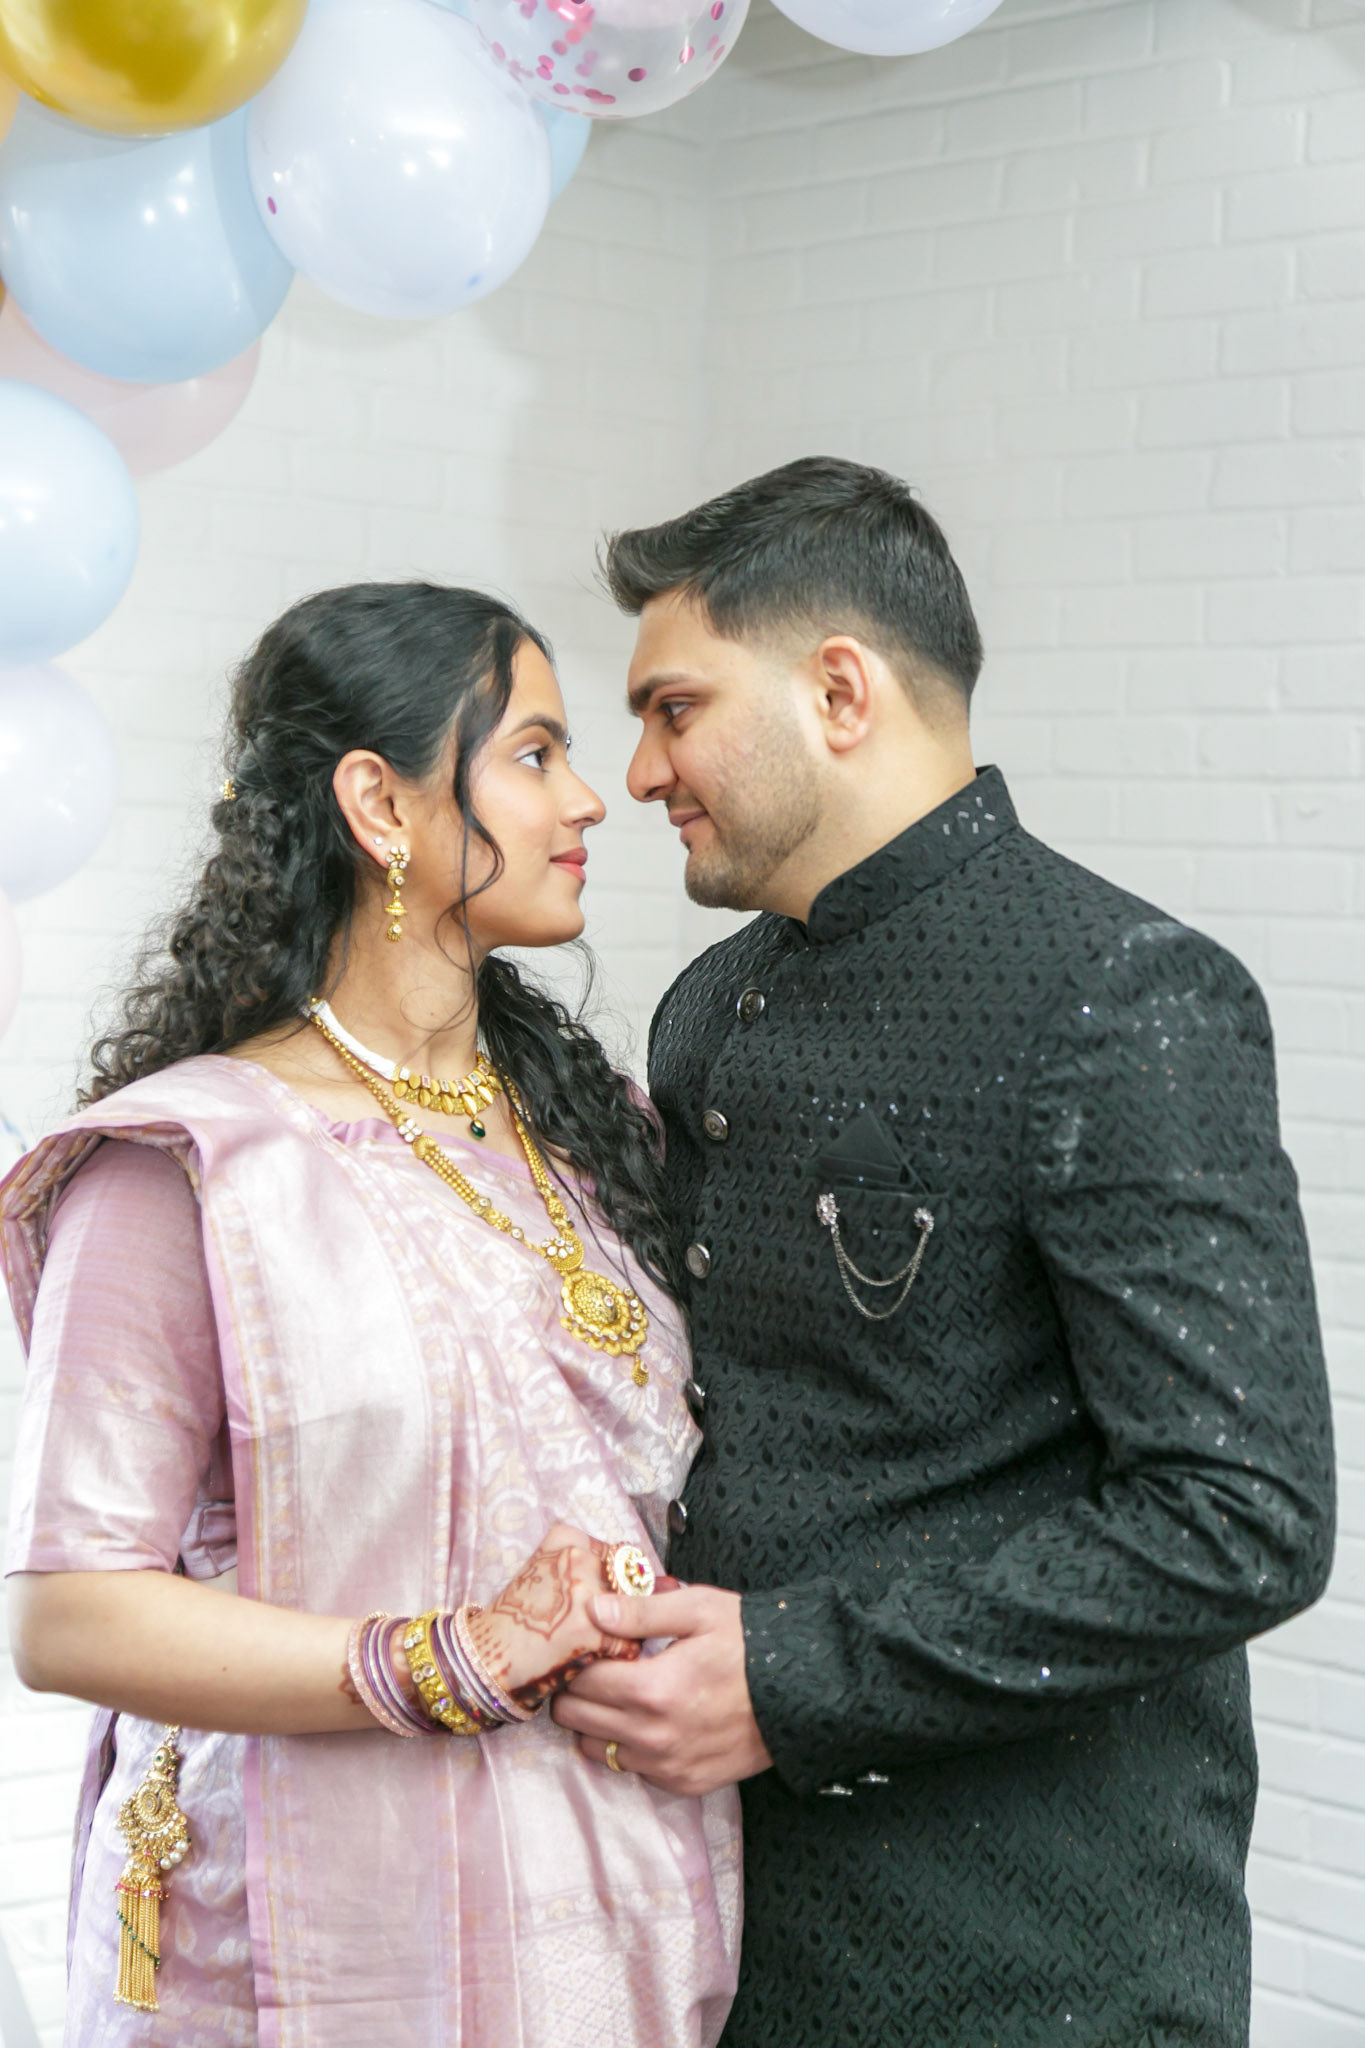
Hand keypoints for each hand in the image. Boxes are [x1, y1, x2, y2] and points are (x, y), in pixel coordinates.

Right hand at [467, 1523, 638, 1709]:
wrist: (484, 1659)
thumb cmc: (520, 1621)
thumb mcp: (550, 1575)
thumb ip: (598, 1571)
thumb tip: (671, 1583)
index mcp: (566, 1538)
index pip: (621, 1559)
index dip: (612, 1590)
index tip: (590, 1605)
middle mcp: (577, 1557)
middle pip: (630, 1585)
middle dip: (623, 1611)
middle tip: (586, 1628)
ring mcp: (584, 1590)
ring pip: (634, 1614)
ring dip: (621, 1635)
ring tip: (586, 1643)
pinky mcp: (590, 1628)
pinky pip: (628, 1645)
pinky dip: (615, 1658)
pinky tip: (586, 1659)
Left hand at [551, 1583, 772, 1796]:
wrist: (805, 1693)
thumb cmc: (751, 1643)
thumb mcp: (699, 1610)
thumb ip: (640, 1612)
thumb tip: (593, 1611)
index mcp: (653, 1689)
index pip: (580, 1680)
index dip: (574, 1658)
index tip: (582, 1645)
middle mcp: (653, 1737)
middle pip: (575, 1719)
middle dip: (575, 1690)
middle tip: (596, 1667)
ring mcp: (666, 1767)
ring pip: (594, 1749)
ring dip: (596, 1722)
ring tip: (620, 1693)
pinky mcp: (682, 1784)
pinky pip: (631, 1768)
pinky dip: (628, 1745)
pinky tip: (650, 1718)